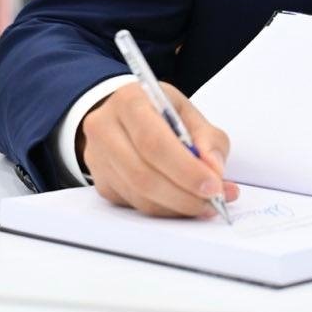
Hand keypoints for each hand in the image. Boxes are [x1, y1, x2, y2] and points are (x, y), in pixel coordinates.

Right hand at [79, 81, 240, 217]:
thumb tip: (213, 170)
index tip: (213, 185)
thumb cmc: (159, 113)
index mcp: (129, 101)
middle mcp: (105, 128)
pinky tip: (184, 203)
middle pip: (142, 174)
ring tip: (205, 204)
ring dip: (177, 207)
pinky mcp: (101, 183)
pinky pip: (135, 205)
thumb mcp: (186, 113)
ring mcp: (98, 158)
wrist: (124, 116)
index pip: (154, 141)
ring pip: (138, 195)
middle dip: (183, 194)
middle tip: (213, 202)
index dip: (185, 168)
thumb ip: (207, 138)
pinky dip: (165, 210)